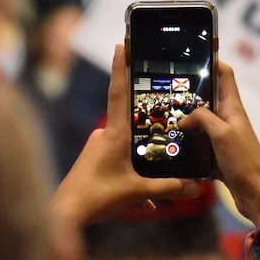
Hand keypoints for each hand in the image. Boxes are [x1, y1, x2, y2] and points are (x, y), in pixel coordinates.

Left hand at [49, 44, 199, 259]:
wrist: (64, 216)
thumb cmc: (97, 197)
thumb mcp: (137, 192)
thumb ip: (168, 188)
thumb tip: (196, 187)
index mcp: (114, 133)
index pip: (118, 91)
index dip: (121, 66)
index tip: (121, 43)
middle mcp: (104, 135)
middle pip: (128, 120)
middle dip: (146, 124)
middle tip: (164, 119)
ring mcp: (97, 148)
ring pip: (125, 147)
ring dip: (140, 161)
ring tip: (154, 181)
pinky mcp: (93, 162)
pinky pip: (118, 163)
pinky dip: (130, 179)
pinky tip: (143, 202)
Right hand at [179, 59, 259, 225]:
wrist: (256, 194)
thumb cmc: (244, 161)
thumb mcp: (222, 134)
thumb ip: (203, 118)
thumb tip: (185, 118)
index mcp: (233, 108)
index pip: (225, 75)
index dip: (213, 61)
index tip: (195, 53)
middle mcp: (229, 119)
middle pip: (210, 97)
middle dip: (192, 91)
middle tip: (168, 87)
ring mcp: (224, 137)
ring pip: (202, 121)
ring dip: (187, 118)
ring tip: (164, 114)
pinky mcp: (218, 155)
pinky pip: (200, 142)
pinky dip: (188, 141)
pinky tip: (172, 143)